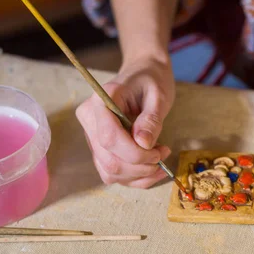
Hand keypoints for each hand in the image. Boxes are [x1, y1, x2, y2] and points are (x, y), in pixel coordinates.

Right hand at [76, 56, 174, 187]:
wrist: (143, 75)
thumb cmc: (151, 80)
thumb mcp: (158, 95)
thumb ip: (151, 119)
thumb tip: (144, 144)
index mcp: (99, 102)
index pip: (109, 138)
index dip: (135, 153)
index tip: (159, 151)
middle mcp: (89, 121)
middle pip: (109, 160)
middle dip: (140, 166)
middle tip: (163, 154)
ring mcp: (92, 137)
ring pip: (110, 172)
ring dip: (139, 175)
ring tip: (160, 160)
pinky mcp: (100, 149)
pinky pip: (113, 174)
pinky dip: (135, 178)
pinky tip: (153, 169)